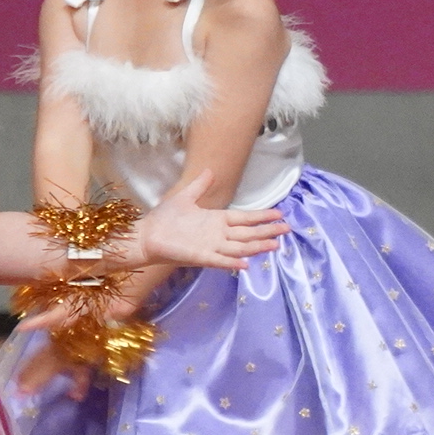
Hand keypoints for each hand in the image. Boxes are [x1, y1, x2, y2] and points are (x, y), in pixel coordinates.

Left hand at [133, 170, 288, 269]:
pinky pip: (220, 261)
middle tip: (287, 229)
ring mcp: (211, 247)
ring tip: (275, 245)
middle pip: (248, 233)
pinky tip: (246, 264)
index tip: (279, 214)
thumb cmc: (164, 219)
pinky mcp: (201, 257)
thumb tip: (211, 170)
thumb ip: (200, 186)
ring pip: (240, 247)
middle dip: (267, 231)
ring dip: (257, 247)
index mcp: (217, 220)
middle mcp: (218, 235)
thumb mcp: (185, 197)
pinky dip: (232, 263)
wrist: (146, 236)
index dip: (261, 216)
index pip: (245, 218)